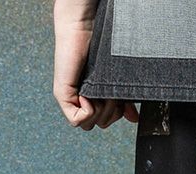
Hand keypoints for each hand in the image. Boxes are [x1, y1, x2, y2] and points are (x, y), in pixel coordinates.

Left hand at [52, 0, 138, 129]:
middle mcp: (80, 99)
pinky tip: (88, 95)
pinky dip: (87, 111)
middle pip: (99, 125)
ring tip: (100, 91)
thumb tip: (133, 119)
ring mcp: (70, 98)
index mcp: (93, 97)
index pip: (104, 122)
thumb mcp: (117, 81)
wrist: (85, 26)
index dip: (116, 115)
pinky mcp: (62, 94)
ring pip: (89, 124)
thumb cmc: (101, 49)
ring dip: (101, 110)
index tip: (119, 98)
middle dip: (111, 113)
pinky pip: (76, 121)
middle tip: (110, 93)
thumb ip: (124, 102)